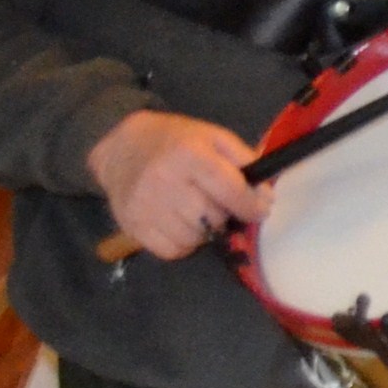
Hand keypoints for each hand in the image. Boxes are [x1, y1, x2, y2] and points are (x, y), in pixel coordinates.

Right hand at [89, 108, 265, 261]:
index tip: (260, 210)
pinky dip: (183, 243)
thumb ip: (244, 161)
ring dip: (204, 231)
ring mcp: (144, 205)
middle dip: (225, 215)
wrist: (123, 147)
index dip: (251, 205)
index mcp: (189, 155)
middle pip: (212, 217)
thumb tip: (264, 197)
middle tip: (219, 204)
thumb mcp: (215, 137)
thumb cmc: (176, 142)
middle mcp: (164, 180)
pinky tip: (181, 224)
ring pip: (193, 238)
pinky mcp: (132, 225)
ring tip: (198, 213)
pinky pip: (171, 250)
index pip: (229, 190)